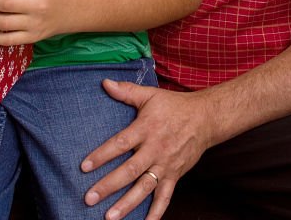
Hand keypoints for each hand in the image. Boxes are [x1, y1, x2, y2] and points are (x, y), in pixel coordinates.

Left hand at [81, 81, 212, 219]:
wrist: (205, 117)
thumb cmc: (174, 106)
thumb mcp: (150, 95)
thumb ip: (126, 91)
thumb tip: (104, 82)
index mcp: (146, 128)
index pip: (120, 143)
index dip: (102, 155)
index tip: (84, 166)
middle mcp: (155, 149)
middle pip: (129, 170)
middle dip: (108, 185)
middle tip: (89, 198)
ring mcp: (166, 164)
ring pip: (144, 187)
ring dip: (127, 203)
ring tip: (109, 216)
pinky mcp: (175, 175)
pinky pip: (165, 197)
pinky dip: (156, 212)